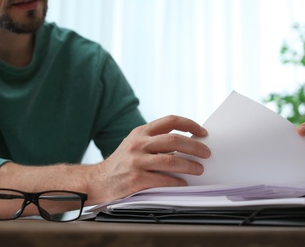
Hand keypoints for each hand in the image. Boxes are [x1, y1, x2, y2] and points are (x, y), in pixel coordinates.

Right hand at [90, 115, 210, 202]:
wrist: (98, 180)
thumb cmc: (122, 162)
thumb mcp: (135, 143)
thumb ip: (155, 140)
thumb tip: (186, 143)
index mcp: (141, 132)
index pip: (170, 121)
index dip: (190, 124)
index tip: (203, 132)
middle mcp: (138, 143)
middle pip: (174, 140)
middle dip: (195, 146)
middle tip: (206, 153)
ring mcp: (136, 161)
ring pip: (171, 160)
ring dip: (189, 165)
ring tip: (199, 169)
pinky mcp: (135, 178)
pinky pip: (162, 179)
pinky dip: (176, 182)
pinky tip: (183, 183)